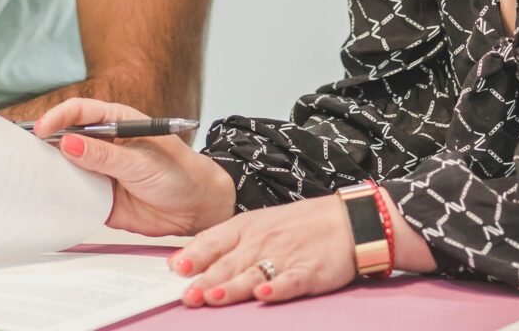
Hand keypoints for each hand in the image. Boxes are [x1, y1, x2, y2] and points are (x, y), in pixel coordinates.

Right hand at [32, 97, 234, 236]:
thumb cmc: (179, 173)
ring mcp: (100, 170)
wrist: (197, 208)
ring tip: (28, 174)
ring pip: (66, 166)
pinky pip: (74, 195)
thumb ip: (105, 155)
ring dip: (50, 169)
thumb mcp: (141, 162)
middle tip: (24, 151)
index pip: (79, 112)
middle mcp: (103, 144)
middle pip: (66, 136)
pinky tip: (48, 197)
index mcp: (115, 122)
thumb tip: (69, 143)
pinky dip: (60, 196)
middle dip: (44, 141)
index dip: (58, 117)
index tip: (43, 129)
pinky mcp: (99, 197)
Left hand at [167, 194, 357, 305]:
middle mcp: (261, 240)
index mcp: (246, 226)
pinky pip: (289, 281)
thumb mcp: (258, 224)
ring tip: (213, 297)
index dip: (193, 255)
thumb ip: (226, 242)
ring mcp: (284, 256)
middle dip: (205, 280)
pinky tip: (264, 295)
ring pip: (252, 274)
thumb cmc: (297, 225)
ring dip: (232, 286)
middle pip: (229, 263)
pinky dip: (277, 288)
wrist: (344, 221)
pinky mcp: (308, 271)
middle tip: (186, 295)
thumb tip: (188, 259)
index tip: (174, 269)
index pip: (214, 240)